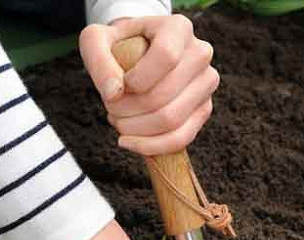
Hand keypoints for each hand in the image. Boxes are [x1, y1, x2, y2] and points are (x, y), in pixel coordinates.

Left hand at [79, 15, 219, 155]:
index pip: (165, 57)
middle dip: (127, 110)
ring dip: (135, 129)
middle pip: (164, 96)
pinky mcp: (204, 109)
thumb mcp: (96, 41)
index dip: (136, 79)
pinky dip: (150, 146)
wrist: (137, 56)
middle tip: (110, 108)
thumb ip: (98, 61)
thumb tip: (114, 94)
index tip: (119, 85)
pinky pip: (181, 139)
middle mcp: (200, 54)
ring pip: (171, 121)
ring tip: (118, 120)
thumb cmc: (118, 46)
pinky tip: (128, 141)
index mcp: (178, 28)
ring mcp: (206, 83)